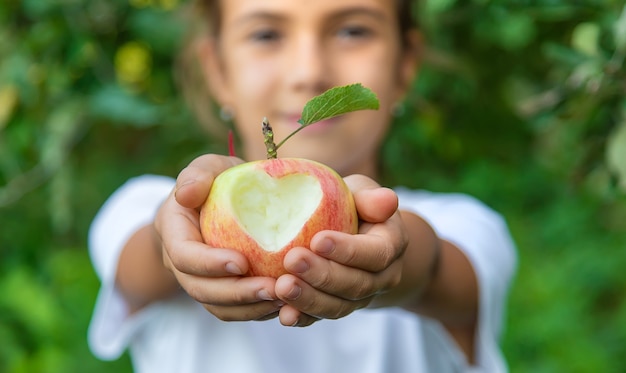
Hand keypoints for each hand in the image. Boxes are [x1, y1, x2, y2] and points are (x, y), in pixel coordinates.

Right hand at [154, 154, 282, 320]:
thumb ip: (197, 174)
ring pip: (218, 307)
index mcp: (174, 232)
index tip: (242, 262)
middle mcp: (182, 264)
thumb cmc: (217, 182)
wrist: (220, 203)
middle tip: (273, 288)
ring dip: (250, 308)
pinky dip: (258, 311)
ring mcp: (201, 281)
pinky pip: (236, 311)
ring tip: (284, 299)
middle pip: (201, 290)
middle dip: (236, 294)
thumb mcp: (208, 168)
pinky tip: (286, 304)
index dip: (209, 264)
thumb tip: (186, 194)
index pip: (184, 255)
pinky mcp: (222, 293)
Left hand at [274, 174, 408, 326]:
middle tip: (292, 261)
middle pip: (356, 284)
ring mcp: (359, 298)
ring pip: (338, 306)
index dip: (348, 250)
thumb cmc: (354, 206)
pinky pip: (321, 317)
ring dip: (308, 299)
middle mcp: (381, 278)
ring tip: (281, 287)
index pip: (375, 254)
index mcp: (391, 246)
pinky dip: (302, 317)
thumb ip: (370, 197)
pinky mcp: (337, 307)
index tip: (317, 240)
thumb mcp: (362, 193)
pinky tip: (283, 314)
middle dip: (323, 275)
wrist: (356, 235)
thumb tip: (387, 200)